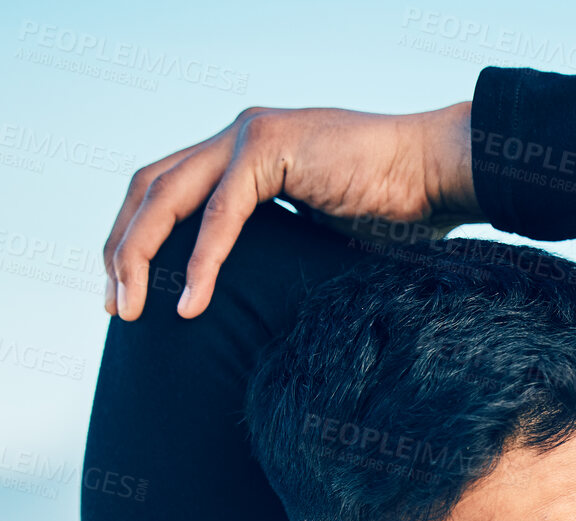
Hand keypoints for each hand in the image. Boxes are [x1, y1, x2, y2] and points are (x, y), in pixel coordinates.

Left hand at [102, 101, 476, 321]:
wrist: (439, 174)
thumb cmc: (400, 212)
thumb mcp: (319, 233)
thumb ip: (278, 245)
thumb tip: (256, 299)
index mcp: (244, 153)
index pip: (165, 188)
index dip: (136, 237)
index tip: (128, 290)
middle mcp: (236, 136)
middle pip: (148, 187)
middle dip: (121, 249)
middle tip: (115, 307)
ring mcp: (248, 136)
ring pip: (166, 195)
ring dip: (138, 255)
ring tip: (131, 309)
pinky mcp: (269, 148)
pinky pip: (220, 214)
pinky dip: (201, 262)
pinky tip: (190, 302)